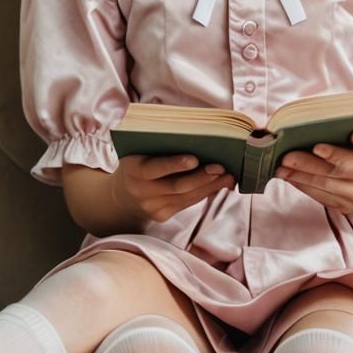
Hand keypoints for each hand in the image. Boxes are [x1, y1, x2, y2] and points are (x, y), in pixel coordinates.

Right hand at [111, 154, 235, 222]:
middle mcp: (140, 191)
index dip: (174, 164)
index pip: (153, 168)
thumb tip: (197, 136)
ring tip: (229, 176)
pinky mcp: (162, 216)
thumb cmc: (139, 162)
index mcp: (132, 169)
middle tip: (221, 167)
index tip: (194, 159)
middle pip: (176, 186)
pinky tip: (220, 184)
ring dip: (210, 186)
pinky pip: (188, 204)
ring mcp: (152, 207)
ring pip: (187, 197)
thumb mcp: (140, 151)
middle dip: (202, 177)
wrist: (123, 195)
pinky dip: (206, 193)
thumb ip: (159, 143)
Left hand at [273, 130, 352, 212]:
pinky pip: (322, 197)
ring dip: (301, 176)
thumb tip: (308, 126)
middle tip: (288, 157)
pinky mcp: (349, 207)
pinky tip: (289, 177)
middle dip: (312, 163)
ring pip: (328, 185)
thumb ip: (342, 129)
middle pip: (343, 169)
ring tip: (281, 168)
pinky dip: (303, 185)